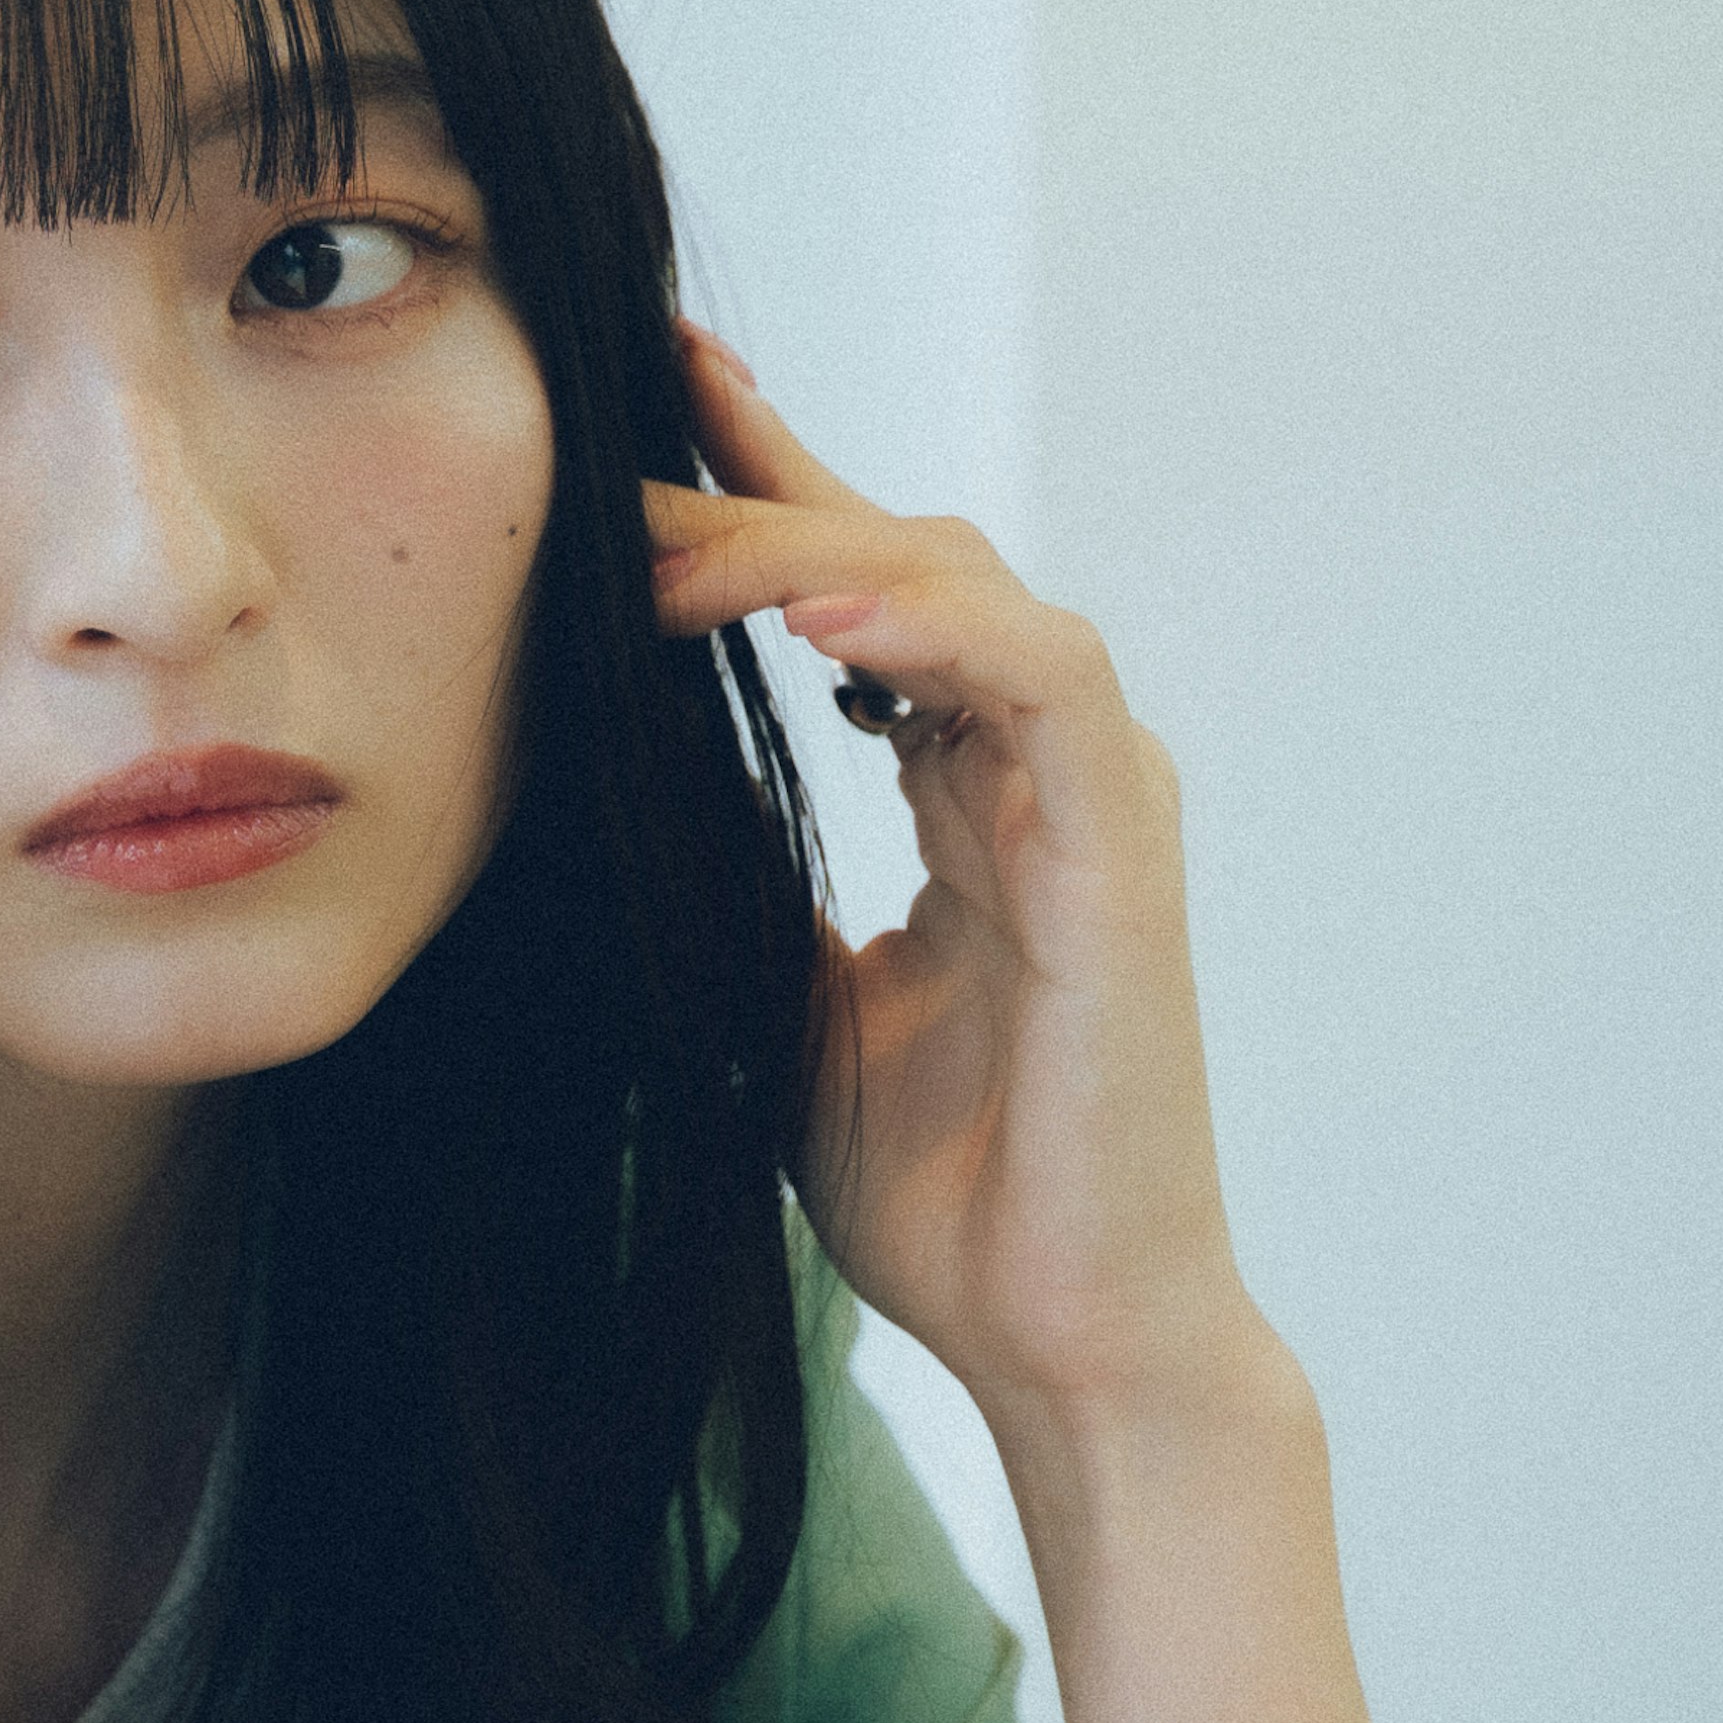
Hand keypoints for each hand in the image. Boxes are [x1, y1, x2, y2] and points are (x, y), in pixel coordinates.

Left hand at [647, 329, 1272, 1456]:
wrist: (1061, 1340)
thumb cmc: (949, 1191)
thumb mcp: (785, 1003)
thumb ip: (735, 883)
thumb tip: (607, 800)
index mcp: (961, 786)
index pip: (853, 586)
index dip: (756, 474)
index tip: (635, 382)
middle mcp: (1032, 763)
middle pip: (898, 550)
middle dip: (749, 493)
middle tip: (599, 469)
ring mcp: (1089, 797)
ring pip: (961, 586)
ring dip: (807, 553)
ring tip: (666, 558)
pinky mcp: (1122, 854)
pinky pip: (1042, 684)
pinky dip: (931, 635)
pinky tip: (811, 629)